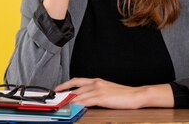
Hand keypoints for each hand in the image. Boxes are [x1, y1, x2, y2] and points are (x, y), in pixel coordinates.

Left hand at [56, 78, 172, 108]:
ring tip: (58, 105)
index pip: (76, 81)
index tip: (56, 89)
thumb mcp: (107, 91)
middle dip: (62, 94)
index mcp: (97, 81)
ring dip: (67, 100)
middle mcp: (96, 83)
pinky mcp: (101, 97)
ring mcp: (98, 89)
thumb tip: (85, 99)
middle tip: (53, 100)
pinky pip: (85, 101)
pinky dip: (77, 104)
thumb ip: (95, 93)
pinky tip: (72, 107)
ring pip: (78, 95)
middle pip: (74, 88)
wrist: (136, 95)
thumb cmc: (124, 95)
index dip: (65, 84)